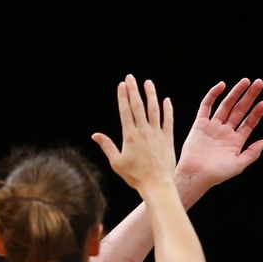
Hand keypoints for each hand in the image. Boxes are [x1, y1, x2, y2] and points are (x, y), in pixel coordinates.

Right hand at [92, 75, 175, 195]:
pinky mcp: (168, 139)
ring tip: (148, 83)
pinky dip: (167, 109)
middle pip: (138, 106)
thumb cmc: (135, 176)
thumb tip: (95, 135)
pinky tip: (166, 100)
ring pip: (154, 109)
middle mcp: (143, 131)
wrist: (157, 184)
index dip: (123, 96)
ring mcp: (157, 134)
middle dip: (133, 90)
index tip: (121, 85)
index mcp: (130, 135)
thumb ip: (107, 146)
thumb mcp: (117, 162)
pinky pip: (168, 120)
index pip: (125, 111)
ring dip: (150, 94)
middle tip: (131, 77)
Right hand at [176, 78, 262, 195]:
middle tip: (259, 83)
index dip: (256, 113)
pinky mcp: (200, 124)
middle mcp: (225, 132)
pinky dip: (213, 95)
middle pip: (240, 110)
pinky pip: (206, 106)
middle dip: (249, 97)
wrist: (195, 174)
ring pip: (226, 105)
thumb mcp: (239, 165)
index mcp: (235, 141)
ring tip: (246, 81)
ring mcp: (213, 126)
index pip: (248, 123)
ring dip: (236, 93)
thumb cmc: (217, 174)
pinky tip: (222, 86)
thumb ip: (252, 153)